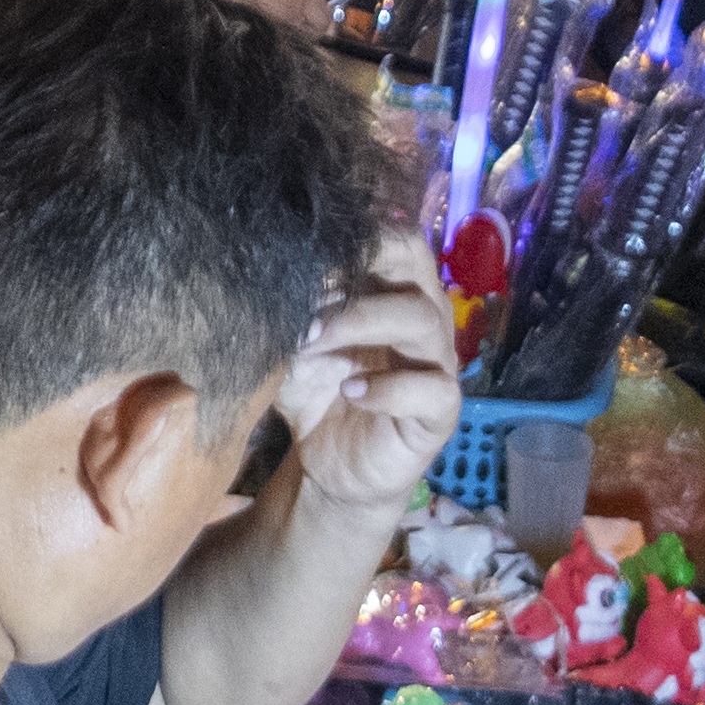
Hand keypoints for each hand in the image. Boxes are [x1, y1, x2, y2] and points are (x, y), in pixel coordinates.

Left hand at [276, 234, 460, 512]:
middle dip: (358, 268)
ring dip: (360, 322)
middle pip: (414, 262)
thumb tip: (264, 276)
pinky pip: (431, 388)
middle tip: (308, 297)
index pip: (394, 239)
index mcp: (393, 291)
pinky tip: (350, 391)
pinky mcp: (440, 410)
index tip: (300, 262)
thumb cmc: (317, 393)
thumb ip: (289, 312)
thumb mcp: (293, 347)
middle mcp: (424, 316)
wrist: (328, 465)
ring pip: (421, 319)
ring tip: (313, 342)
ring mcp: (438, 362)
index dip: (352, 240)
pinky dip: (387, 387)